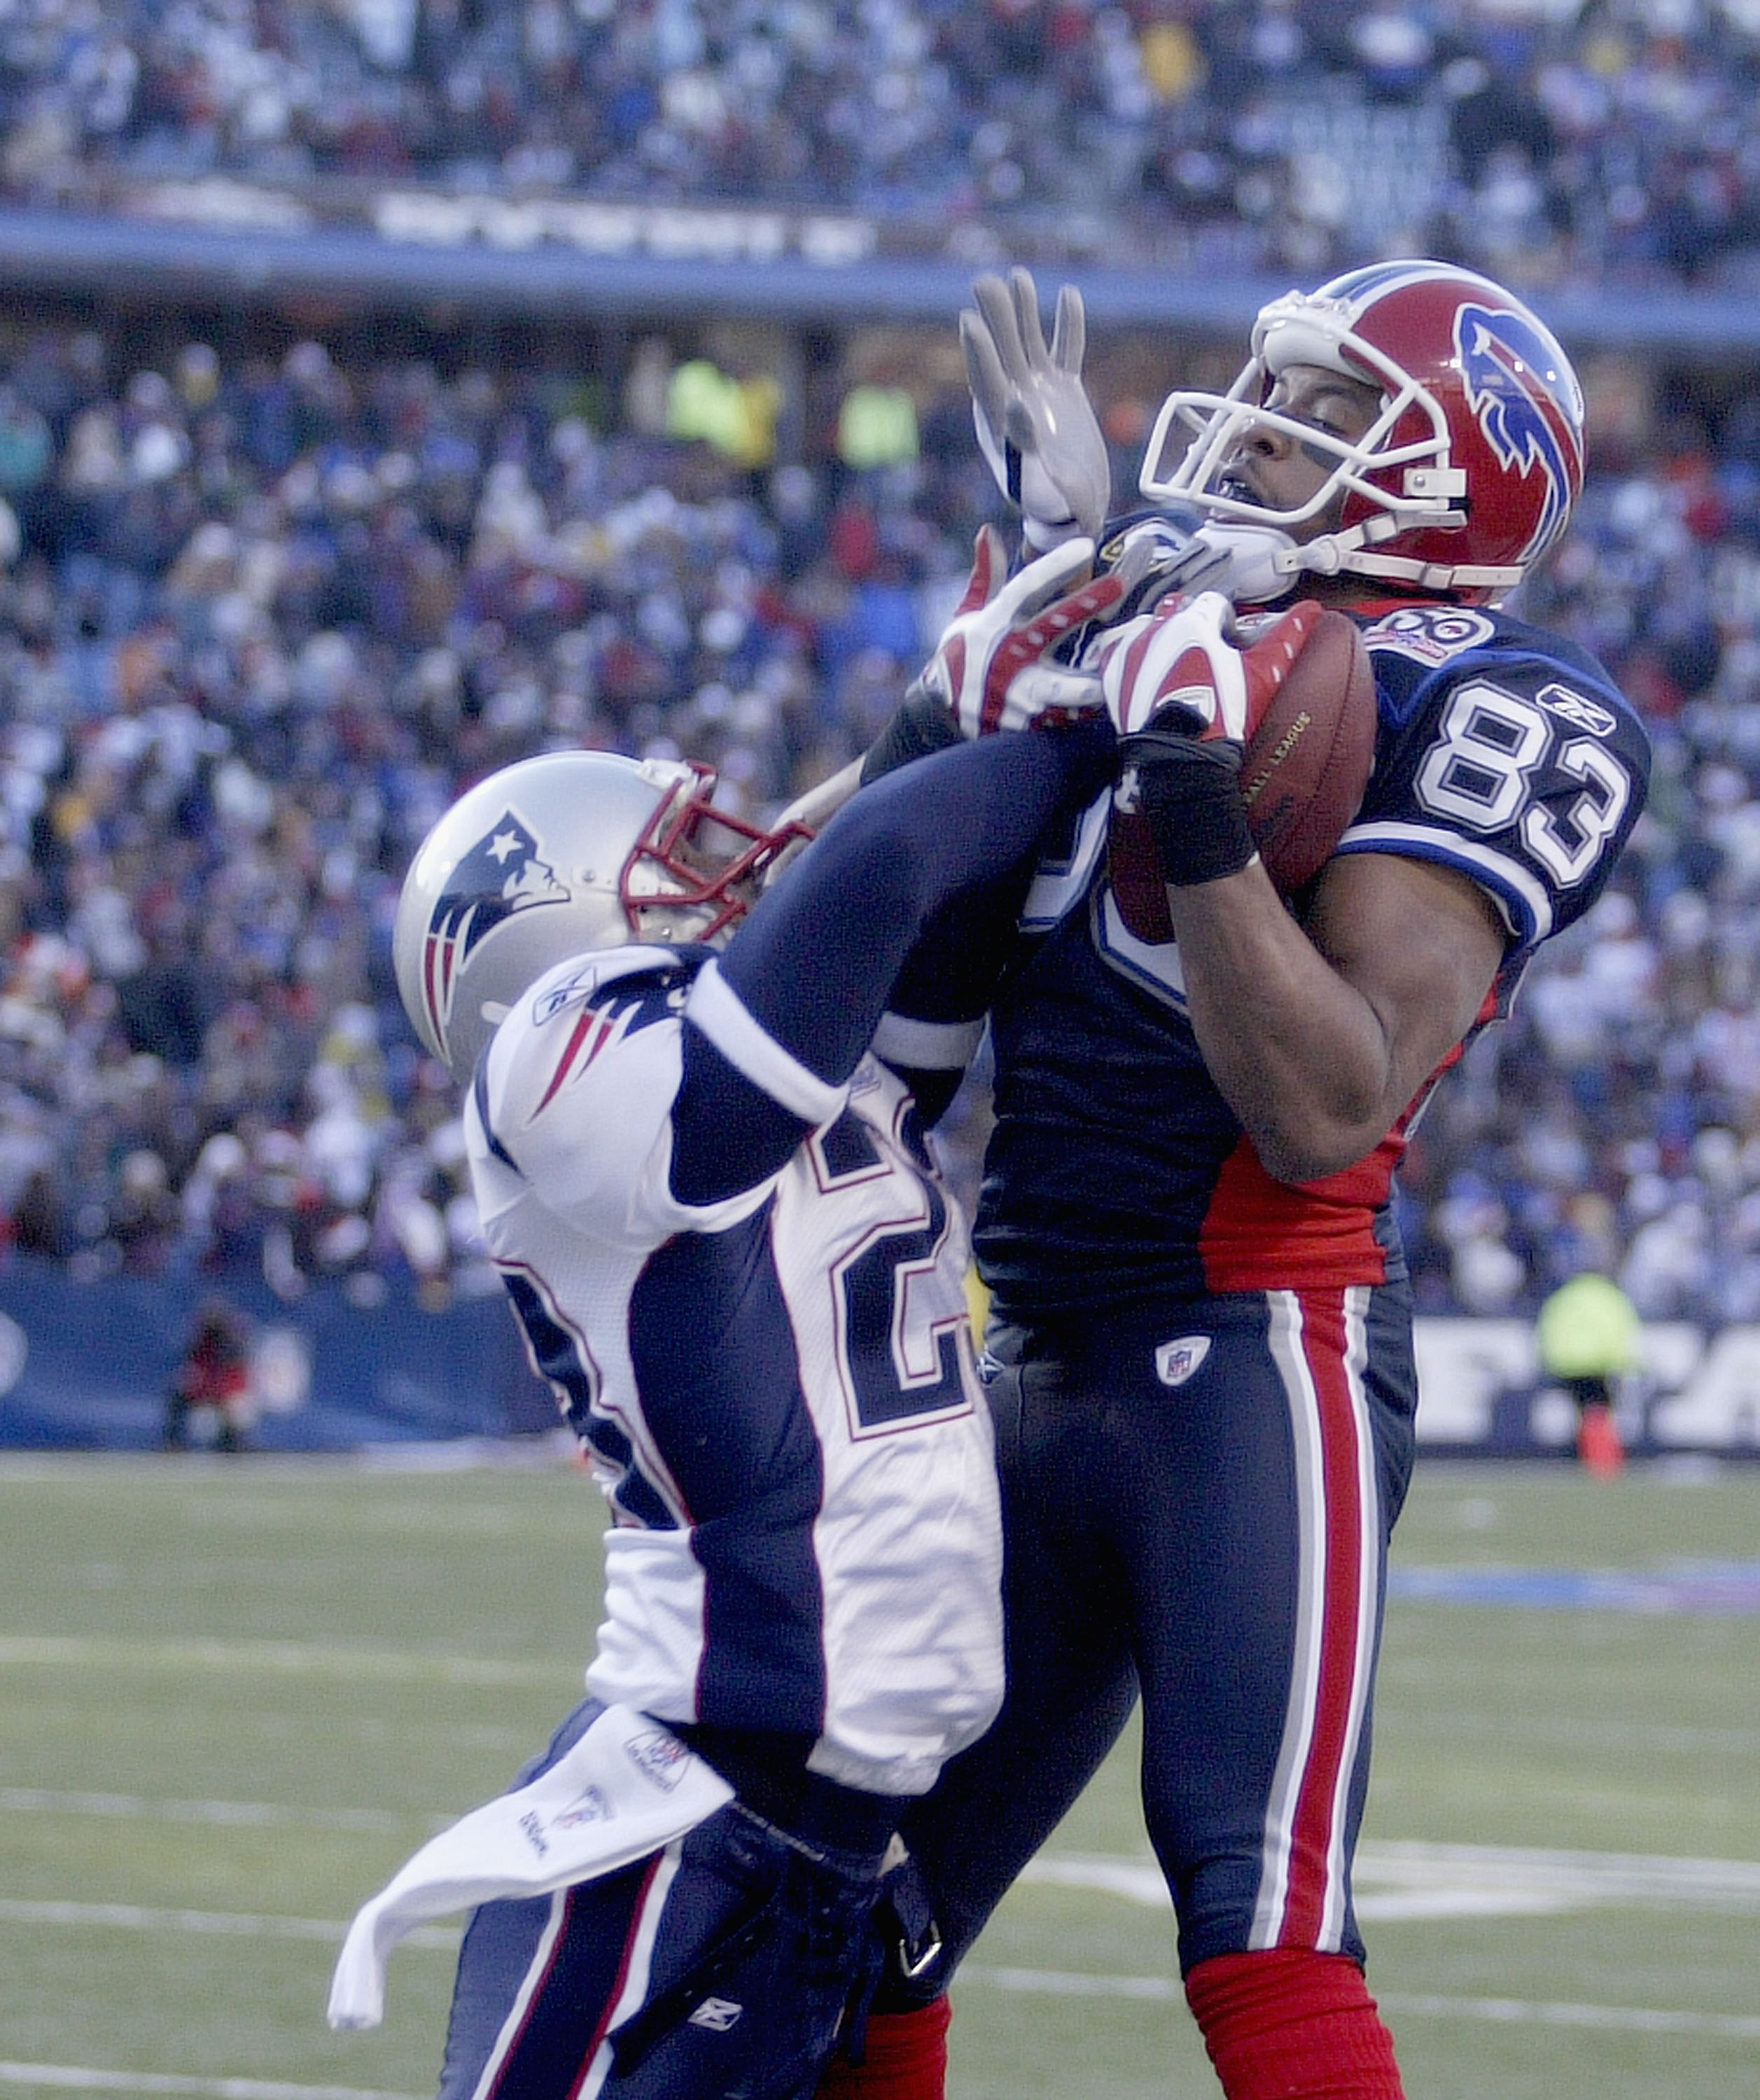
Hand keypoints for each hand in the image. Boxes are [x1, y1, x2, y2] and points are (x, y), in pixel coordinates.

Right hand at [917, 526, 1123, 736]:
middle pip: (1050, 626)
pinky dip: (1086, 710)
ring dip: (1095, 677)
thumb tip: (986, 531)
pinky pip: (1065, 718)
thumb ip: (984, 576)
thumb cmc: (959, 656)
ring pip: (1065, 686)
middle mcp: (1006, 655)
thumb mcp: (966, 614)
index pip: (1025, 587)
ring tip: (1125, 664)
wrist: (939, 714)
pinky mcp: (1025, 724)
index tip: (1085, 546)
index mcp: (992, 624)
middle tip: (1121, 584)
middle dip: (1086, 603)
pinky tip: (1110, 698)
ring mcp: (1016, 692)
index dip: (1054, 566)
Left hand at [962, 269, 1110, 549]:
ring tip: (1017, 276)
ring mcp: (1040, 392)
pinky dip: (1068, 325)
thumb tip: (1015, 407)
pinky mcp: (1065, 390)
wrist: (1075, 510)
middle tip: (984, 282)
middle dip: (994, 319)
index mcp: (1000, 426)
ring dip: (1023, 312)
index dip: (978, 352)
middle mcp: (1016, 401)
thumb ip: (1025, 450)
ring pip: (1029, 344)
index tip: (969, 320)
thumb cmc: (1053, 506)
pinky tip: (1068, 294)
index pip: (986, 382)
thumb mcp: (1039, 487)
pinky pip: (1066, 351)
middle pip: (1002, 354)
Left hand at [1097, 591, 1323, 740]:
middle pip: (1177, 609)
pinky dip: (1130, 653)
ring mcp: (1130, 651)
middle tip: (1204, 652)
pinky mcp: (1111, 676)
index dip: (1226, 621)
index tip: (1231, 644)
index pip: (1214, 604)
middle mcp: (1157, 628)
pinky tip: (1142, 668)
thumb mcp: (1263, 674)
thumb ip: (1287, 637)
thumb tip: (1316, 608)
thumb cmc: (1225, 713)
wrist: (1181, 759)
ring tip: (1174, 661)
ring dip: (1161, 634)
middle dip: (1192, 622)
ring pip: (1146, 626)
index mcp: (1193, 621)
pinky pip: (1116, 650)